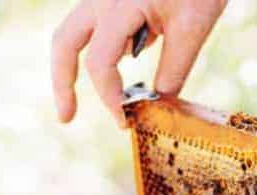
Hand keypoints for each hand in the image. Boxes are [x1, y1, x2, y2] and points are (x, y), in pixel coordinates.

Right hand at [52, 0, 226, 126]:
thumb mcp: (193, 29)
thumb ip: (174, 68)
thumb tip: (159, 103)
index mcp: (118, 6)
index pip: (100, 63)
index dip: (109, 97)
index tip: (124, 121)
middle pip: (64, 43)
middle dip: (62, 83)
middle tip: (66, 118)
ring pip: (73, 33)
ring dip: (76, 67)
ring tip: (83, 99)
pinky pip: (96, 28)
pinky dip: (101, 52)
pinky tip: (126, 67)